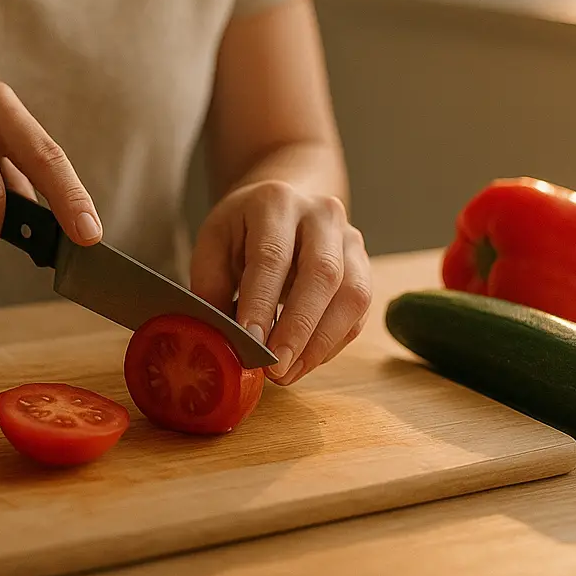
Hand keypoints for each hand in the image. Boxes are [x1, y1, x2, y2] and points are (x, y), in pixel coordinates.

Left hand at [190, 181, 370, 384]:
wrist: (284, 204)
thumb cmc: (244, 229)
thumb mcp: (214, 242)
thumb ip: (211, 285)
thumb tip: (219, 337)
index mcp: (276, 202)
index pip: (272, 255)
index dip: (262, 301)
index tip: (251, 342)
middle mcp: (321, 214)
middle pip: (322, 273)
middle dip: (299, 328)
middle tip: (275, 369)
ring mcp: (350, 239)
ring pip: (352, 294)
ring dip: (321, 342)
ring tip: (289, 373)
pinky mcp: (364, 266)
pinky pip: (359, 312)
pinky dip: (333, 342)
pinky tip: (306, 360)